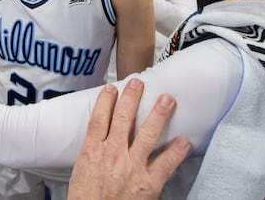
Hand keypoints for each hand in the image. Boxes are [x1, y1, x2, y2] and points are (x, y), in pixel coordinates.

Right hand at [67, 79, 190, 199]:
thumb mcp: (80, 172)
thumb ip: (92, 155)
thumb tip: (97, 144)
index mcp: (92, 151)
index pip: (100, 117)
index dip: (106, 100)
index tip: (111, 88)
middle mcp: (113, 154)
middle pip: (123, 119)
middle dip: (132, 98)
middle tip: (138, 82)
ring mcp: (132, 166)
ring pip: (148, 134)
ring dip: (158, 114)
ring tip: (167, 100)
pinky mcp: (148, 182)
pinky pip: (166, 163)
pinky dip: (177, 151)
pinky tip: (184, 141)